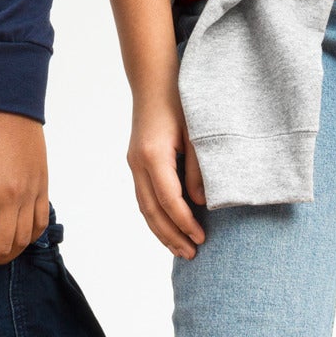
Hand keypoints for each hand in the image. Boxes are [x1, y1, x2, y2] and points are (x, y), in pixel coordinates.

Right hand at [126, 83, 206, 258]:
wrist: (154, 82)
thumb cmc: (179, 103)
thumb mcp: (197, 134)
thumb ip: (198, 169)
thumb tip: (200, 203)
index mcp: (153, 155)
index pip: (169, 199)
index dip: (185, 222)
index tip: (202, 238)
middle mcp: (138, 163)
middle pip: (151, 210)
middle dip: (171, 235)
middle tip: (192, 254)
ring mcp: (134, 164)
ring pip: (144, 207)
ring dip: (161, 231)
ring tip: (181, 250)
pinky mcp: (137, 164)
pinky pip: (144, 198)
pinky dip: (156, 217)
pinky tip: (169, 228)